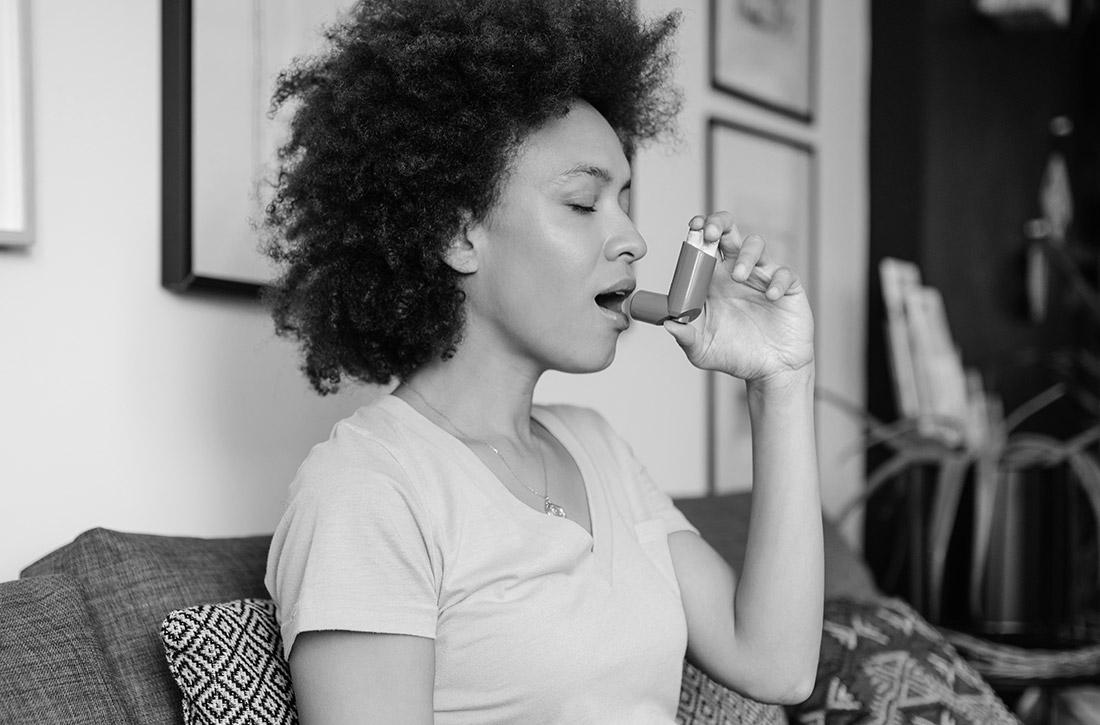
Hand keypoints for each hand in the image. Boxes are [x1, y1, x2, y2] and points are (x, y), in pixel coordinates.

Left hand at [663, 212, 813, 383]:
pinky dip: (777, 280)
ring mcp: (763, 278)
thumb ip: (685, 338)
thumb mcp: (702, 351)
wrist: (770, 371)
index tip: (693, 228)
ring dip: (745, 255)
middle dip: (719, 224)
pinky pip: (784, 273)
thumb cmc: (735, 357)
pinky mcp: (788, 288)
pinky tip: (769, 297)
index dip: (699, 232)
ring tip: (738, 276)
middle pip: (729, 233)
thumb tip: (668, 324)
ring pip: (756, 245)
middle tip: (710, 233)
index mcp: (713, 281)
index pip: (705, 247)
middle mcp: (737, 273)